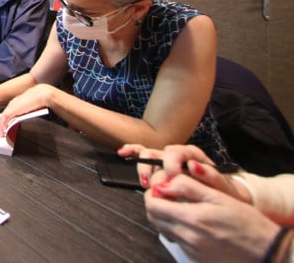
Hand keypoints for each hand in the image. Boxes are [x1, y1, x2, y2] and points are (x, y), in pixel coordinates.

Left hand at [0, 84, 53, 135]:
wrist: (41, 94)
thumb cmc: (39, 100)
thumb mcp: (30, 109)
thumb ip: (26, 115)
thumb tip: (25, 123)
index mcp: (16, 103)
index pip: (6, 114)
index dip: (3, 121)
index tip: (1, 127)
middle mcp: (12, 104)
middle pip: (2, 116)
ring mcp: (12, 106)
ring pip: (2, 118)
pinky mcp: (13, 109)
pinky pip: (5, 118)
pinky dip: (3, 125)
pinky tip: (3, 130)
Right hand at [118, 144, 246, 199]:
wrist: (227, 199)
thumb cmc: (226, 194)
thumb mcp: (224, 188)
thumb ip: (211, 176)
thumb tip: (192, 166)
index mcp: (194, 156)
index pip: (177, 153)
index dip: (172, 166)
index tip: (172, 180)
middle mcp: (179, 154)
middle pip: (160, 152)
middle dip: (153, 168)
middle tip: (155, 186)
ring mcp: (168, 160)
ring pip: (149, 154)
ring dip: (143, 167)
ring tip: (145, 183)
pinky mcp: (160, 166)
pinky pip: (143, 154)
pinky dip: (132, 151)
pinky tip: (123, 153)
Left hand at [144, 174, 279, 261]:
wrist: (266, 250)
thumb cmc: (247, 222)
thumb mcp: (219, 196)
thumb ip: (187, 187)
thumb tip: (163, 183)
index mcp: (192, 218)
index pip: (152, 204)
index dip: (152, 192)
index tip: (161, 186)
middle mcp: (187, 237)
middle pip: (153, 217)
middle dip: (155, 203)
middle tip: (168, 194)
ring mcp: (190, 249)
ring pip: (162, 229)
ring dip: (165, 216)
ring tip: (181, 206)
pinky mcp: (194, 257)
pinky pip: (176, 240)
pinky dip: (176, 229)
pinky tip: (191, 222)